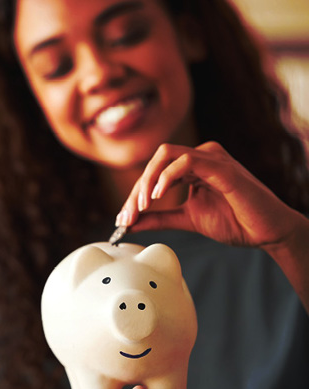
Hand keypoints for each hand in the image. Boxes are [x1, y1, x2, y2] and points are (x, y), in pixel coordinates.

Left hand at [117, 141, 301, 248]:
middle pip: (155, 162)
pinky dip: (167, 176)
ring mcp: (211, 158)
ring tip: (141, 207)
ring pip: (166, 156)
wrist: (265, 233)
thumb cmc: (233, 222)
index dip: (135, 195)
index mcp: (192, 167)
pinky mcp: (222, 167)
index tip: (124, 219)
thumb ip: (159, 218)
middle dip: (137, 190)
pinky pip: (187, 160)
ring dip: (148, 181)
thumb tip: (131, 223)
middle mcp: (200, 156)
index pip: (155, 172)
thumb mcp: (186, 219)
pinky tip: (159, 195)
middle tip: (127, 216)